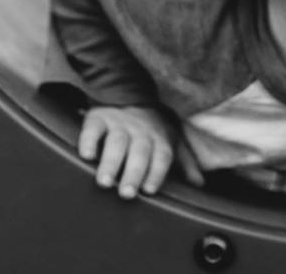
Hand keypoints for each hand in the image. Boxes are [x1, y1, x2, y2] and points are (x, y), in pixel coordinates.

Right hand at [78, 105, 203, 198]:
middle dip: (134, 172)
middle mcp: (140, 131)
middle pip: (140, 152)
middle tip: (126, 193)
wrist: (128, 91)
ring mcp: (119, 123)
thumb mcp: (171, 140)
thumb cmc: (150, 127)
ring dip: (110, 162)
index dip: (157, 172)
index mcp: (159, 137)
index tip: (149, 190)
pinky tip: (87, 155)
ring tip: (104, 181)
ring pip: (116, 142)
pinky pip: (93, 128)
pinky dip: (88, 141)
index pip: (162, 155)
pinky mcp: (98, 118)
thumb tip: (198, 183)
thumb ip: (184, 162)